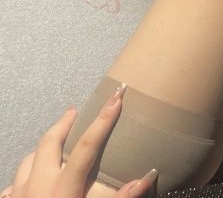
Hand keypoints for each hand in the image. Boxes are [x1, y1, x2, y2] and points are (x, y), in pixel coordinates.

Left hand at [2, 83, 157, 197]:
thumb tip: (146, 178)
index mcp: (63, 187)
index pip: (88, 145)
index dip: (104, 119)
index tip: (117, 98)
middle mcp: (38, 185)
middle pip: (50, 141)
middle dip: (64, 122)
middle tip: (76, 110)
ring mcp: (18, 195)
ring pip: (28, 159)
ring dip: (43, 147)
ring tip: (54, 143)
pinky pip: (13, 186)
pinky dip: (24, 178)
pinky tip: (29, 183)